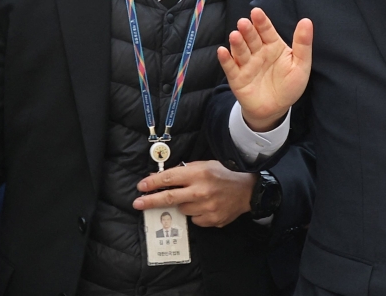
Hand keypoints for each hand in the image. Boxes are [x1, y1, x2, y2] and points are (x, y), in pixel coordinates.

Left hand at [133, 160, 255, 227]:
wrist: (248, 190)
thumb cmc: (225, 174)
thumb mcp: (206, 165)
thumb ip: (185, 171)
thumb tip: (161, 178)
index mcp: (199, 173)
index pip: (169, 178)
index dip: (152, 182)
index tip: (141, 186)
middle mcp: (201, 191)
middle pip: (168, 197)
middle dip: (150, 200)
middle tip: (137, 203)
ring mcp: (206, 207)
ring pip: (182, 210)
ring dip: (184, 204)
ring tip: (198, 198)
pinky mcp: (211, 220)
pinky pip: (195, 219)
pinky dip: (197, 214)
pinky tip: (207, 206)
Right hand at [217, 7, 312, 131]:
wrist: (276, 109)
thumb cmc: (289, 85)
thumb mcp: (301, 64)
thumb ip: (302, 43)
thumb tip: (306, 21)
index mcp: (273, 46)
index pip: (267, 31)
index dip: (262, 22)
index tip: (257, 12)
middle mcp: (258, 52)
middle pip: (251, 39)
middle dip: (247, 30)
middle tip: (244, 23)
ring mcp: (247, 65)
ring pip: (240, 51)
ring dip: (237, 43)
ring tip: (234, 35)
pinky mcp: (237, 78)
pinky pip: (230, 68)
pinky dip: (226, 60)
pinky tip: (222, 51)